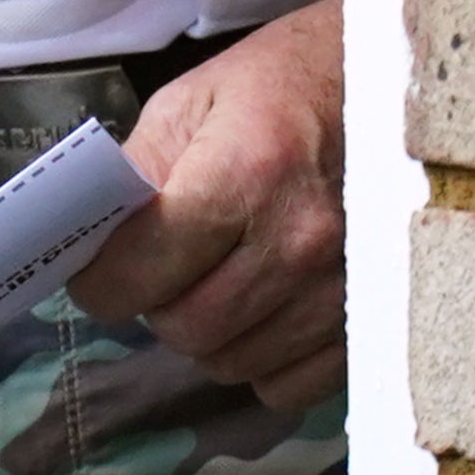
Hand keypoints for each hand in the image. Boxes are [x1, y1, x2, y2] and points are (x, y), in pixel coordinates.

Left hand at [67, 0, 342, 409]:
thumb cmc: (276, 88)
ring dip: (204, 333)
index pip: (143, 269)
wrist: (386, 90)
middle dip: (151, 306)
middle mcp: (300, 242)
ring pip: (232, 361)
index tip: (90, 273)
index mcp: (246, 174)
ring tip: (207, 283)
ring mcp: (343, 290)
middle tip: (153, 273)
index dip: (98, 280)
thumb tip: (88, 239)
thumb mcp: (188, 103)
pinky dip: (258, 360)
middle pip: (187, 327)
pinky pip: (289, 386)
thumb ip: (137, 173)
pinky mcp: (372, 322)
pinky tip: (255, 313)